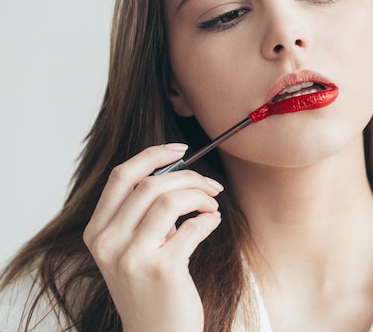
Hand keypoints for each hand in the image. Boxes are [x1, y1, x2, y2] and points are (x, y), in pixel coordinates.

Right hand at [83, 144, 222, 331]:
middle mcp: (108, 243)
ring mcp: (132, 257)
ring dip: (201, 197)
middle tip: (212, 186)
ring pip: (171, 200)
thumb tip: (176, 170)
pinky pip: (193, 226)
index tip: (181, 148)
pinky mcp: (161, 270)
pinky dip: (209, 219)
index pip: (121, 176)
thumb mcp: (132, 248)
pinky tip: (212, 223)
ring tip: (212, 207)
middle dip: (190, 176)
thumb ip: (141, 214)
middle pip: (150, 184)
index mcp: (98, 231)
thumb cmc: (150, 287)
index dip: (153, 154)